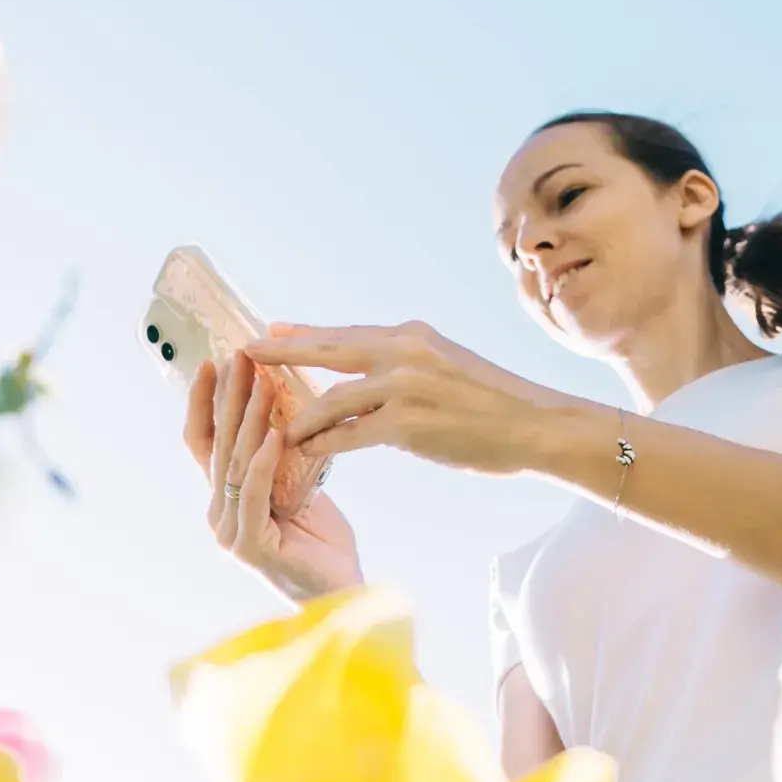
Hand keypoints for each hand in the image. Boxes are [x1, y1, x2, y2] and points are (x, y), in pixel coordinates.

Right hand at [184, 352, 363, 600]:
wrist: (342, 594)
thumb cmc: (321, 542)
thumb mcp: (297, 487)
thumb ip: (280, 457)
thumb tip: (284, 402)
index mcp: (226, 497)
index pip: (205, 441)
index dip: (205, 402)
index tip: (213, 362)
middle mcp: (220, 513)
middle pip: (218, 445)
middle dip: (229, 398)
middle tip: (240, 357)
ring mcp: (232, 531)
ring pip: (236, 465)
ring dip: (249, 421)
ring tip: (261, 383)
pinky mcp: (253, 547)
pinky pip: (254, 496)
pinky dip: (264, 464)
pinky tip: (276, 435)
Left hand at [243, 321, 578, 474]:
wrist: (538, 426)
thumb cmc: (496, 405)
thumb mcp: (448, 366)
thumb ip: (407, 367)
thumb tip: (369, 377)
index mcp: (413, 335)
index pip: (346, 333)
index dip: (305, 335)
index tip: (272, 329)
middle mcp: (404, 352)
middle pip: (327, 351)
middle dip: (281, 353)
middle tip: (243, 352)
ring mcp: (404, 387)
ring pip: (333, 399)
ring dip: (300, 416)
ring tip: (271, 427)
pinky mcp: (407, 425)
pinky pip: (350, 436)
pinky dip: (325, 444)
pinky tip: (305, 451)